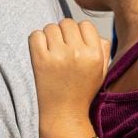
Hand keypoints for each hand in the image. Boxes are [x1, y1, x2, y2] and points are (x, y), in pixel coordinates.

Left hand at [28, 19, 108, 137]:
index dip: (79, 32)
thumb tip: (89, 30)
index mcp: (95, 54)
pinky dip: (36, 40)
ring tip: (51, 51)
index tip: (74, 44)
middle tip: (61, 47)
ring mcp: (58, 56)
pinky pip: (35, 35)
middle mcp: (78, 52)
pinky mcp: (40, 60)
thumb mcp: (102, 70)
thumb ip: (102, 48)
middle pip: (67, 23)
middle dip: (63, 33)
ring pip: (50, 27)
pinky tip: (41, 52)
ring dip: (49, 36)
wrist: (65, 115)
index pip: (85, 24)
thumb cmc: (83, 92)